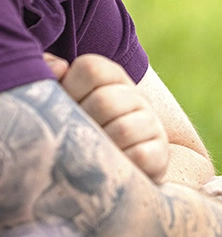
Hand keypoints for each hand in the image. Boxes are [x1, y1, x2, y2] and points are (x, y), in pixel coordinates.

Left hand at [49, 53, 169, 182]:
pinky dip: (119, 164)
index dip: (70, 89)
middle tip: (74, 138)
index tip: (66, 107)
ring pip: (123, 130)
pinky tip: (110, 167)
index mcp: (112, 78)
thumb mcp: (59, 100)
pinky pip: (140, 156)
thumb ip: (47, 73)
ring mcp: (151, 124)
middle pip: (104, 101)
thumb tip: (60, 68)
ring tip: (90, 154)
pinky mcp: (159, 153)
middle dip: (83, 124)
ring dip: (100, 147)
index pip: (91, 68)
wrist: (111, 168)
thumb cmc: (75, 131)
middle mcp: (136, 97)